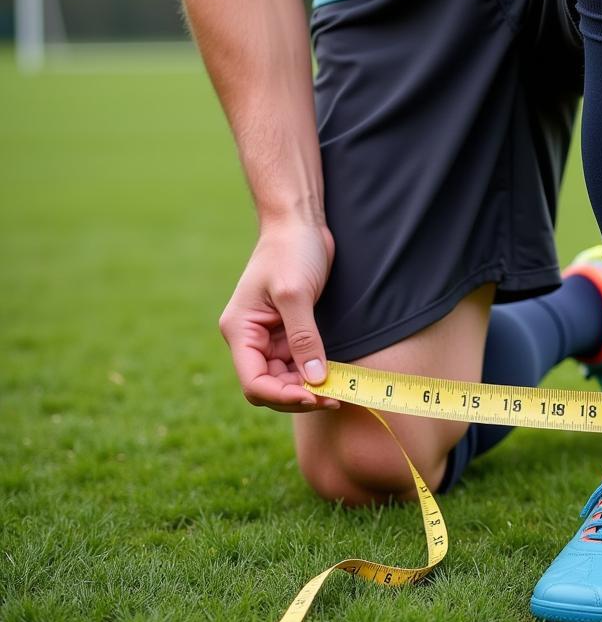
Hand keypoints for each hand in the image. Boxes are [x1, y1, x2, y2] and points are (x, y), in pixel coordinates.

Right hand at [218, 220, 341, 413]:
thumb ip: (304, 338)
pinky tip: (336, 376)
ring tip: (340, 389)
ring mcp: (270, 338)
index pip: (254, 382)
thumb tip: (315, 381)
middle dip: (299, 396)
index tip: (315, 396)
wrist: (300, 224)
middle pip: (269, 386)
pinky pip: (299, 365)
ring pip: (286, 380)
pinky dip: (316, 374)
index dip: (283, 395)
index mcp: (240, 331)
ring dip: (310, 389)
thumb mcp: (295, 294)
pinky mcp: (289, 333)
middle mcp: (251, 339)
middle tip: (335, 397)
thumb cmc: (291, 250)